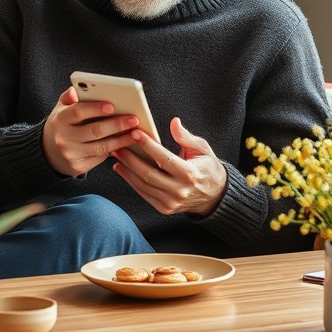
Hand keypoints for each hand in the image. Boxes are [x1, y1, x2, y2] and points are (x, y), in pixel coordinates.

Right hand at [42, 87, 149, 175]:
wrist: (49, 153)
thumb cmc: (63, 125)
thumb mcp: (61, 110)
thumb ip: (69, 99)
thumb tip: (75, 89)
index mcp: (60, 120)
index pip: (78, 112)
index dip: (95, 108)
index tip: (112, 106)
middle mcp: (64, 138)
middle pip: (95, 130)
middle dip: (117, 124)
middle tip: (134, 119)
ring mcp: (71, 154)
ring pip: (102, 146)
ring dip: (122, 139)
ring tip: (136, 132)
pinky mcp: (79, 167)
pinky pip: (101, 157)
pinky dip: (116, 149)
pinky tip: (128, 143)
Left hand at [111, 117, 227, 215]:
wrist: (214, 195)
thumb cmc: (207, 167)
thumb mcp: (202, 149)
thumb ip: (186, 137)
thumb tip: (174, 122)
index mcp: (190, 174)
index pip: (164, 158)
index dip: (148, 145)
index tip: (135, 133)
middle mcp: (180, 190)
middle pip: (148, 173)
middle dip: (130, 158)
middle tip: (118, 144)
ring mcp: (171, 202)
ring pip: (143, 185)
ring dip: (127, 170)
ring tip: (116, 155)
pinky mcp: (164, 209)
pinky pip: (144, 194)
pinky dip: (131, 181)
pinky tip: (123, 170)